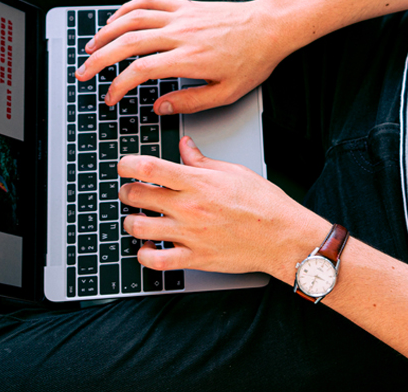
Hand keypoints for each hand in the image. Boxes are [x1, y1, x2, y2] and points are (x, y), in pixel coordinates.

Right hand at [76, 0, 288, 113]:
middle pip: (126, 43)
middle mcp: (179, 33)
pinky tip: (116, 20)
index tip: (111, 97)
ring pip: (132, 19)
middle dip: (99, 59)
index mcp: (188, 58)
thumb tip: (160, 107)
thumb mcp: (226, 93)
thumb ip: (190, 102)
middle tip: (83, 72)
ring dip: (106, 32)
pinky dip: (127, 8)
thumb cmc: (253, 60)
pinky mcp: (185, 5)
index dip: (118, 85)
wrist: (269, 27)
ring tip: (91, 47)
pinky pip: (149, 1)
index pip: (139, 71)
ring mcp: (181, 16)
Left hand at [118, 137, 327, 279]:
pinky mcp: (194, 258)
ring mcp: (189, 235)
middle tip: (131, 191)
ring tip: (137, 218)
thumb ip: (202, 160)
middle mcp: (189, 208)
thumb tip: (185, 146)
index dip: (127, 164)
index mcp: (198, 182)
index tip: (124, 165)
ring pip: (139, 227)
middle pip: (137, 196)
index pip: (149, 167)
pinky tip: (147, 247)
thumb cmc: (265, 204)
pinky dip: (143, 255)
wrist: (283, 236)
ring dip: (131, 221)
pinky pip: (156, 261)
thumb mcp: (234, 172)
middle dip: (127, 191)